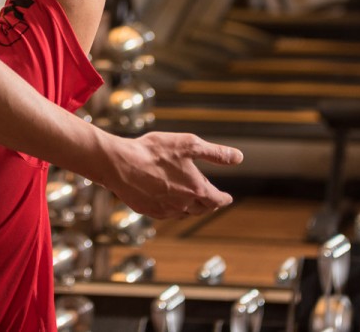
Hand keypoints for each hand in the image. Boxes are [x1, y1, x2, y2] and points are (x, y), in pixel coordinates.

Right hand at [101, 131, 241, 218]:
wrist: (120, 163)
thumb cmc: (154, 151)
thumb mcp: (189, 145)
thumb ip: (215, 153)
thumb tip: (238, 157)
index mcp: (196, 188)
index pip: (217, 199)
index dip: (224, 199)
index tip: (227, 198)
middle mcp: (182, 204)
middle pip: (201, 209)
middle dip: (209, 204)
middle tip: (211, 199)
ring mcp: (164, 210)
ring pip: (184, 213)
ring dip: (191, 207)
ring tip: (191, 200)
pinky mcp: (148, 210)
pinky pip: (166, 213)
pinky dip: (173, 209)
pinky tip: (169, 201)